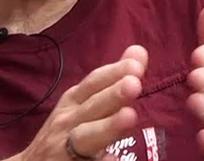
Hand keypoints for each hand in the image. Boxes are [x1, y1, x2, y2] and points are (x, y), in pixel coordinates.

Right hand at [10, 45, 147, 160]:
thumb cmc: (64, 131)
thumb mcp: (82, 102)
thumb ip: (111, 80)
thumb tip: (139, 52)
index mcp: (74, 101)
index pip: (94, 83)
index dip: (114, 72)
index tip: (137, 62)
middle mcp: (69, 121)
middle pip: (92, 106)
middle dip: (112, 95)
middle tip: (135, 84)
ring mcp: (65, 147)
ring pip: (87, 136)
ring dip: (108, 126)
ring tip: (130, 116)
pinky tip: (113, 159)